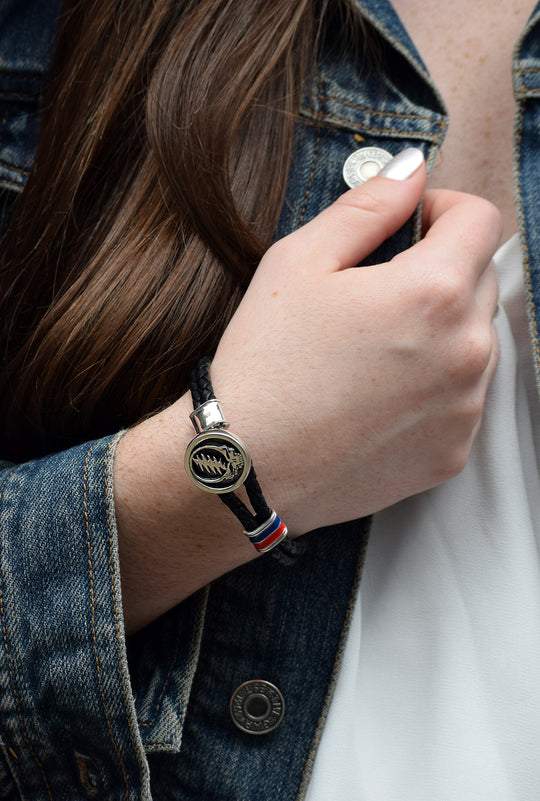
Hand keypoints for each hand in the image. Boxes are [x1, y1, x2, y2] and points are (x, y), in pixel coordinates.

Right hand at [211, 155, 500, 534]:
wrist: (247, 469)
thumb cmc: (265, 364)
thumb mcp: (299, 262)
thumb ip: (367, 206)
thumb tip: (410, 171)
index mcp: (433, 292)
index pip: (481, 220)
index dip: (443, 208)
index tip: (411, 224)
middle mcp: (466, 351)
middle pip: (481, 279)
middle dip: (440, 268)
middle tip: (378, 291)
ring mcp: (465, 408)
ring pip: (475, 340)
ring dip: (441, 329)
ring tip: (375, 350)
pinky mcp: (453, 451)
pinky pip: (463, 397)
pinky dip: (435, 384)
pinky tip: (379, 394)